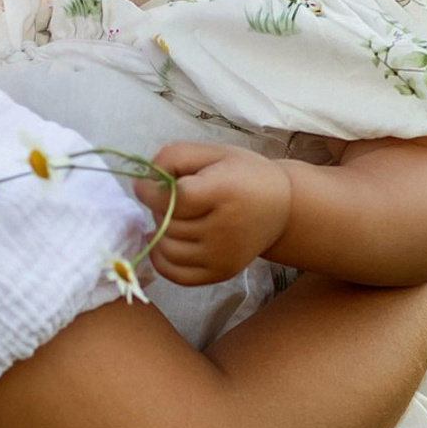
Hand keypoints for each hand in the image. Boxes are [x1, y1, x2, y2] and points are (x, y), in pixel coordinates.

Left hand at [132, 141, 291, 286]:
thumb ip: (174, 157)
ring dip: (161, 233)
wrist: (283, 209)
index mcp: (225, 193)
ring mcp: (223, 256)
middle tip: (172, 200)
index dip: (152, 192)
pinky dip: (161, 260)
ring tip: (174, 219)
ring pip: (167, 250)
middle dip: (159, 210)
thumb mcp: (214, 153)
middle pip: (168, 224)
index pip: (174, 200)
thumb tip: (143, 182)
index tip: (147, 185)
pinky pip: (176, 274)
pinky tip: (166, 241)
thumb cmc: (244, 175)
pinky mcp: (221, 273)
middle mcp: (225, 229)